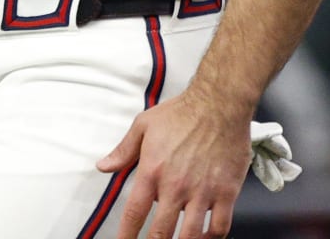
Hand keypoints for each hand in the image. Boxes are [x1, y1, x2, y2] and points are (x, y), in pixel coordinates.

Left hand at [98, 85, 252, 238]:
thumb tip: (103, 166)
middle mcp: (176, 186)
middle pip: (161, 231)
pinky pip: (219, 227)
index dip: (126, 234)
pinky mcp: (227, 193)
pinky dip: (210, 238)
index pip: (134, 212)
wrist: (219, 105)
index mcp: (152, 171)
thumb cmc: (180, 113)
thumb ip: (123, 151)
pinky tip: (203, 238)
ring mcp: (203, 192)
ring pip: (190, 235)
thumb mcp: (143, 126)